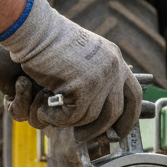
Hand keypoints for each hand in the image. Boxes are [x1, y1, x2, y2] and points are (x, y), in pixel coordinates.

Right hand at [0, 0, 141, 140]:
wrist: (31, 29)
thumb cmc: (47, 43)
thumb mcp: (81, 57)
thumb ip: (94, 77)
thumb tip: (98, 109)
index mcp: (114, 59)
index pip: (134, 96)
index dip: (128, 118)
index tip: (118, 132)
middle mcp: (113, 67)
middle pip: (116, 112)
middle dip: (100, 130)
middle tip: (82, 137)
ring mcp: (101, 77)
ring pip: (92, 117)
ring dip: (68, 121)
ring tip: (51, 112)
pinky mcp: (84, 86)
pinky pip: (73, 117)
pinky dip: (55, 118)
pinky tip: (43, 108)